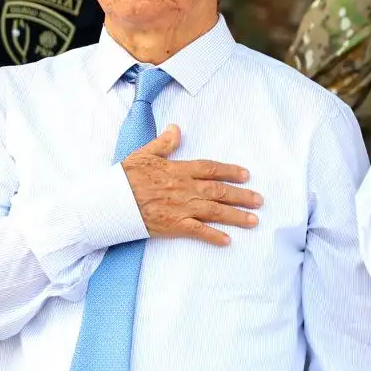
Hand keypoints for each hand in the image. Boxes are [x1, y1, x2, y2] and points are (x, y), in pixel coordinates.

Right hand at [120, 125, 261, 245]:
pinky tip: (227, 240)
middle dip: (242, 196)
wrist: (111, 201)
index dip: (230, 171)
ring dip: (236, 216)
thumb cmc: (125, 178)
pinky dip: (213, 236)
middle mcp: (185, 188)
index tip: (246, 175)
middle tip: (259, 200)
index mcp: (179, 170)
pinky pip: (198, 231)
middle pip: (219, 191)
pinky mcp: (173, 225)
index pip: (210, 169)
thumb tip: (176, 129)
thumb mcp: (144, 153)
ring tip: (253, 221)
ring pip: (215, 212)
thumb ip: (163, 142)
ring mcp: (181, 208)